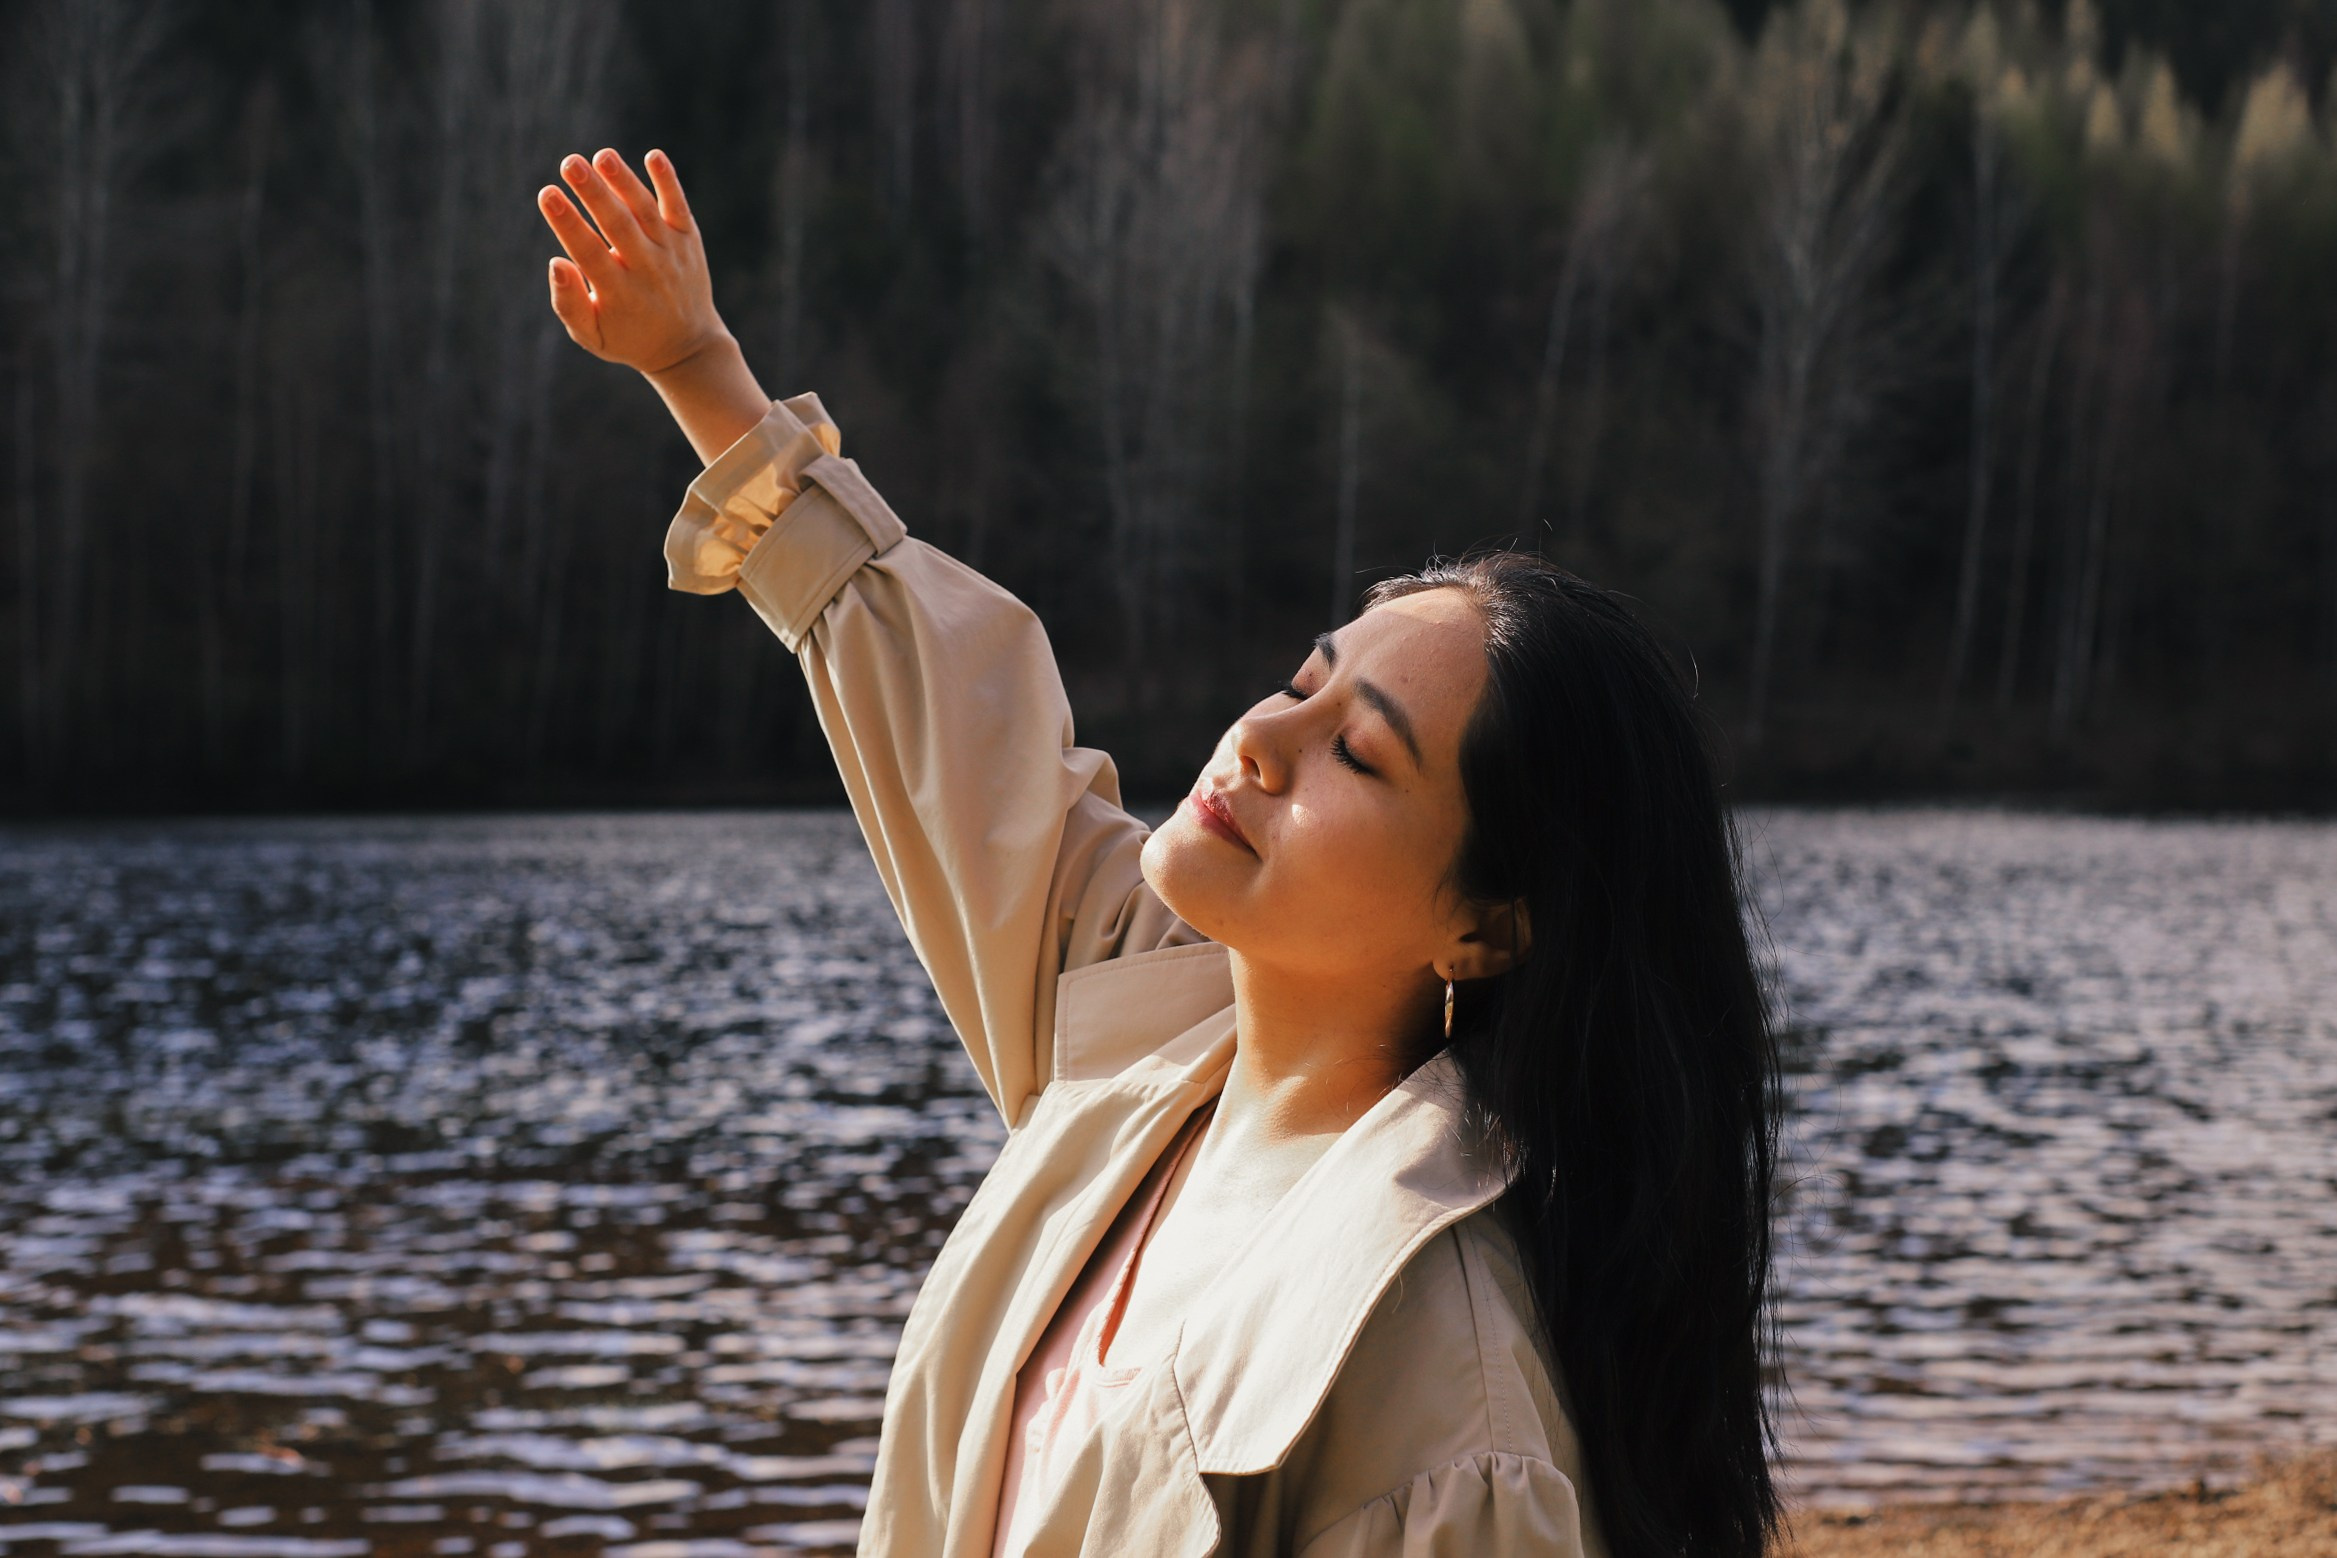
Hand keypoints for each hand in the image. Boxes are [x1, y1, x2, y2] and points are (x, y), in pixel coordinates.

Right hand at [539, 147, 727, 375]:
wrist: (688, 346)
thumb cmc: (628, 337)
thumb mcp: (593, 336)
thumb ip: (570, 305)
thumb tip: (556, 263)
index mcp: (618, 293)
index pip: (589, 252)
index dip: (567, 223)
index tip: (548, 194)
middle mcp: (647, 269)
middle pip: (618, 225)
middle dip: (593, 193)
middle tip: (569, 163)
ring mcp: (671, 252)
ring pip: (646, 212)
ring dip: (625, 182)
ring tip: (603, 156)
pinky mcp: (688, 240)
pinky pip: (678, 208)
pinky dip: (669, 183)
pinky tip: (653, 156)